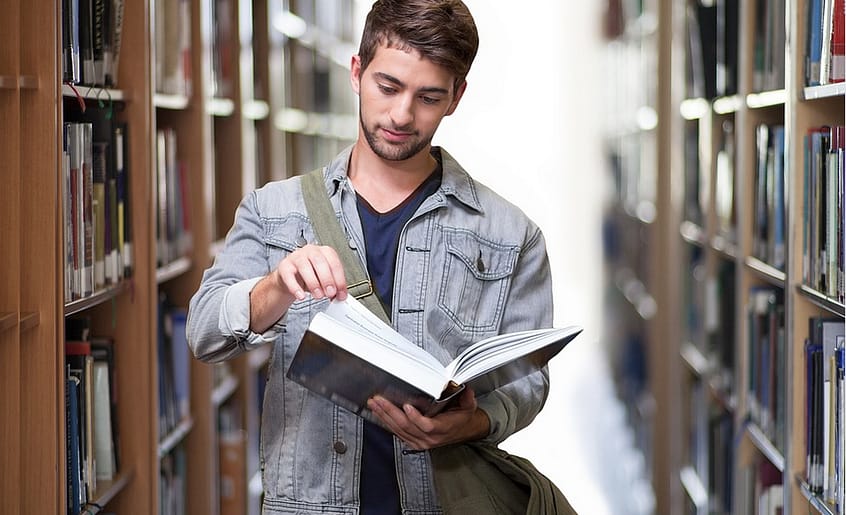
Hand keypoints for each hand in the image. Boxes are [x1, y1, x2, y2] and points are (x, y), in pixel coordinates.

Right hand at [273, 244, 348, 301]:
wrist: (291, 277)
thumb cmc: (311, 275)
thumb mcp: (324, 279)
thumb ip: (333, 286)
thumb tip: (340, 296)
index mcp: (325, 252)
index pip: (334, 263)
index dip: (339, 279)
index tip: (341, 293)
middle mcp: (311, 251)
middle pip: (320, 261)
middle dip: (327, 279)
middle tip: (330, 293)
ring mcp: (296, 257)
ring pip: (305, 266)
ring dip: (313, 283)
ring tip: (318, 295)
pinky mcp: (284, 266)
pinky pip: (289, 276)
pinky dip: (295, 287)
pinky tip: (301, 296)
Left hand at [367, 387, 490, 449]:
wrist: (462, 430)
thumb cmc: (462, 418)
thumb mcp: (468, 407)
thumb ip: (467, 398)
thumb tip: (466, 389)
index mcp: (443, 429)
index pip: (427, 426)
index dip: (415, 417)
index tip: (407, 406)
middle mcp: (430, 438)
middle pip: (406, 426)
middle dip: (390, 412)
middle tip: (380, 400)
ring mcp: (420, 442)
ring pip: (399, 430)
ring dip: (384, 416)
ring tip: (374, 404)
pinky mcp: (413, 442)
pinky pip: (397, 433)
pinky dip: (387, 422)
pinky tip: (379, 413)